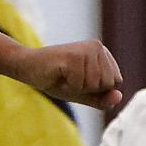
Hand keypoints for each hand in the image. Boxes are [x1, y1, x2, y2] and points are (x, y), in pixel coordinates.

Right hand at [0, 23, 122, 112]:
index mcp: (103, 53)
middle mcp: (97, 47)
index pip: (115, 83)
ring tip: (63, 76)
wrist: (26, 67)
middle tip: (69, 78)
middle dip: (87, 89)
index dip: (96, 89)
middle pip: (108, 84)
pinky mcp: (73, 56)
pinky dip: (67, 86)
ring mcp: (86, 49)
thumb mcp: (82, 93)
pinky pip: (80, 85)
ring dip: (76, 88)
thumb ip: (102, 98)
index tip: (78, 80)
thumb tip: (119, 96)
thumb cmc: (55, 79)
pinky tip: (57, 74)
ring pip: (95, 85)